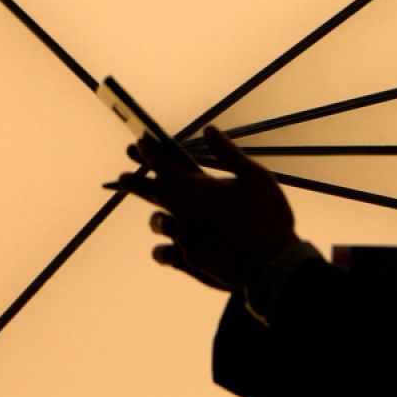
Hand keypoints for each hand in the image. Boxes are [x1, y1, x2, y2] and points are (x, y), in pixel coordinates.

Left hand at [111, 126, 297, 290]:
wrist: (273, 266)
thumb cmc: (268, 217)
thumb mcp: (256, 178)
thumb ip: (228, 153)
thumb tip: (209, 130)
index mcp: (198, 189)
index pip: (165, 165)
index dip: (150, 152)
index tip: (140, 142)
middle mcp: (185, 213)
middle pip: (152, 193)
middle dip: (137, 183)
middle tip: (123, 177)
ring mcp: (185, 238)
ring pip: (158, 223)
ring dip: (157, 217)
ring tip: (157, 216)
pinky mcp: (190, 261)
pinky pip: (164, 253)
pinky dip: (163, 249)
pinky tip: (166, 248)